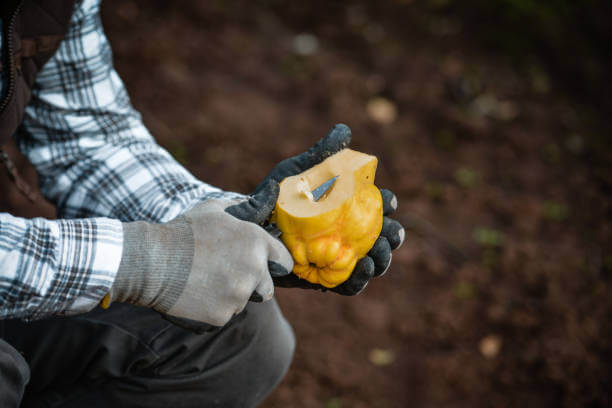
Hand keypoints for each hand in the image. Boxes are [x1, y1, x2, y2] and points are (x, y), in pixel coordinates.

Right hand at [110, 181, 292, 326]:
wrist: (152, 261)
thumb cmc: (184, 232)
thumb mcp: (214, 209)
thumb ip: (241, 208)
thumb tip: (257, 202)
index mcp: (257, 243)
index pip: (285, 261)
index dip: (276, 264)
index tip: (269, 266)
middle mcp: (254, 270)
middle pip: (267, 288)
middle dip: (253, 283)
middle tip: (228, 274)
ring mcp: (239, 295)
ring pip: (244, 301)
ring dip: (231, 295)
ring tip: (205, 281)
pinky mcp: (222, 315)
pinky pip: (225, 314)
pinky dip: (214, 308)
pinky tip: (197, 293)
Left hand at [251, 123, 405, 294]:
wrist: (247, 228)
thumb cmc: (275, 198)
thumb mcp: (296, 172)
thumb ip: (321, 154)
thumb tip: (344, 130)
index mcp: (348, 208)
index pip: (377, 206)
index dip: (388, 204)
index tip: (388, 201)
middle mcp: (348, 233)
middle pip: (382, 236)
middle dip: (392, 234)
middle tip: (391, 232)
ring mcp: (338, 257)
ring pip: (372, 262)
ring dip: (382, 258)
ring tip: (378, 254)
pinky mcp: (325, 278)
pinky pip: (350, 284)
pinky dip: (361, 278)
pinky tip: (363, 267)